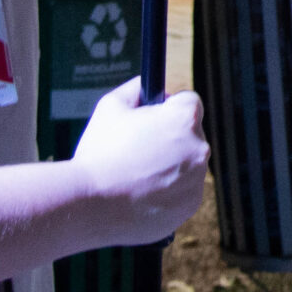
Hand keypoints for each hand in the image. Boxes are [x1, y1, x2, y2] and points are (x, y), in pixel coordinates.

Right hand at [74, 80, 208, 241]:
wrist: (92, 206)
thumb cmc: (100, 153)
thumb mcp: (110, 106)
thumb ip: (135, 89)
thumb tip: (146, 85)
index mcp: (185, 118)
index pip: (189, 102)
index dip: (169, 107)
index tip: (153, 117)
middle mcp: (200, 147)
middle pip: (189, 134)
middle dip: (169, 137)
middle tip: (138, 149)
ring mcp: (197, 180)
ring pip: (186, 165)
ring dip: (169, 166)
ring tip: (134, 174)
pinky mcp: (190, 205)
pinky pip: (182, 192)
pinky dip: (167, 192)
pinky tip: (141, 194)